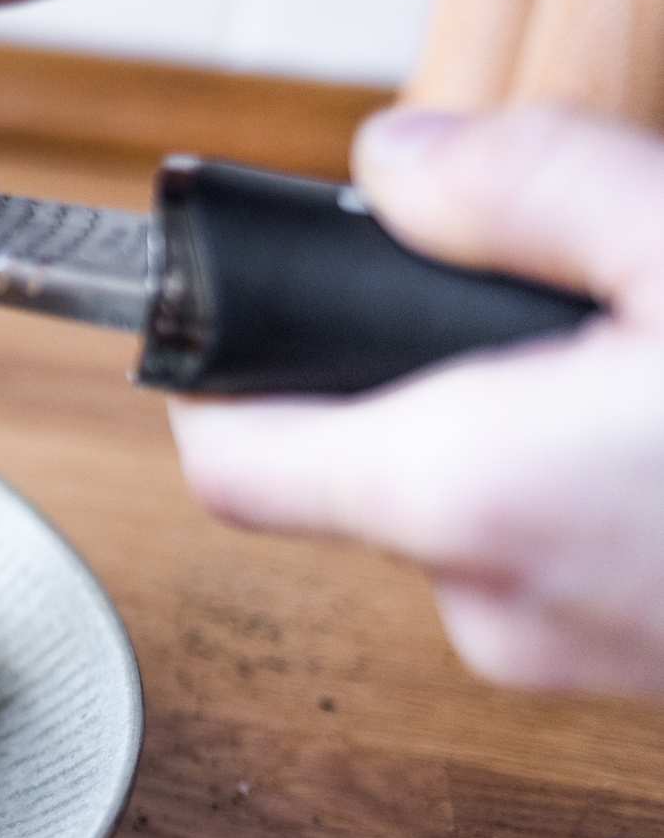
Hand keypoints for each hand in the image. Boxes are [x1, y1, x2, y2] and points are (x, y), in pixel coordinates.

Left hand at [172, 107, 663, 696]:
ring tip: (646, 373)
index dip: (217, 382)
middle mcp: (494, 602)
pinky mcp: (635, 677)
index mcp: (468, 492)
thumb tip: (389, 160)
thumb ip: (517, 186)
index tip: (236, 321)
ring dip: (517, 432)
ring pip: (466, 515)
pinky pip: (555, 560)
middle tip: (542, 308)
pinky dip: (586, 494)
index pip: (232, 464)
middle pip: (357, 473)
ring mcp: (569, 657)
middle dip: (417, 379)